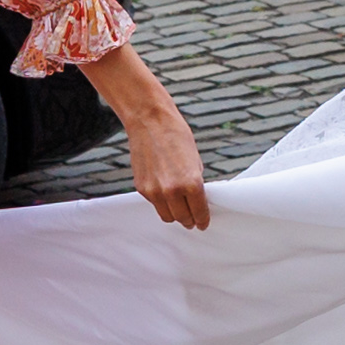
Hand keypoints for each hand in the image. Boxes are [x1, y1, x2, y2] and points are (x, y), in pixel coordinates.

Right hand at [89, 45, 211, 230]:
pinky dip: (161, 202)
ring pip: (167, 216)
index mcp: (191, 183)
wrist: (150, 121)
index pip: (199, 213)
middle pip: (182, 219)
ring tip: (179, 208)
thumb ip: (195, 183)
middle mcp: (172, 191)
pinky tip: (165, 192)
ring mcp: (154, 191)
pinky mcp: (141, 188)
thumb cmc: (176, 136)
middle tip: (193, 219)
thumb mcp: (195, 160)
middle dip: (189, 220)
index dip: (203, 221)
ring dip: (175, 215)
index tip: (203, 224)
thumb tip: (196, 200)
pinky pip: (154, 204)